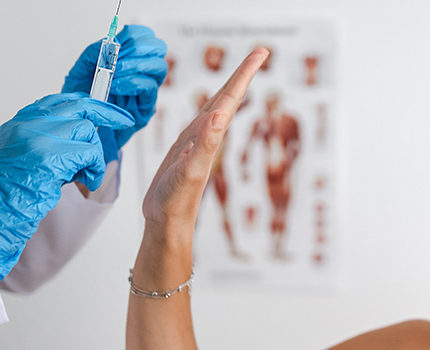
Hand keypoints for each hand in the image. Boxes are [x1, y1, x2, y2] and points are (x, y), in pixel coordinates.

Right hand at [0, 93, 133, 279]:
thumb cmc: (10, 191)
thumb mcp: (25, 153)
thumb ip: (50, 138)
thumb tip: (85, 131)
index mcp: (21, 121)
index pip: (60, 101)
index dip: (86, 104)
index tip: (104, 109)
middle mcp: (28, 123)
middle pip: (79, 106)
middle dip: (107, 112)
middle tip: (124, 120)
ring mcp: (38, 137)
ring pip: (87, 132)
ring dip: (95, 156)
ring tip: (86, 174)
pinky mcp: (50, 156)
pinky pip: (90, 154)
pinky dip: (96, 170)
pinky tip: (89, 182)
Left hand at [63, 25, 167, 161]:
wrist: (79, 128)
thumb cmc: (81, 101)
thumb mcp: (81, 70)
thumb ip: (94, 53)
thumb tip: (110, 42)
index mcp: (129, 59)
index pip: (145, 36)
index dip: (135, 34)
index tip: (117, 41)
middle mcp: (142, 73)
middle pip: (158, 48)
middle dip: (138, 47)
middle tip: (118, 56)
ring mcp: (146, 92)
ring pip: (158, 67)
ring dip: (135, 65)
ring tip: (114, 72)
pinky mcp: (145, 109)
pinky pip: (149, 89)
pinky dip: (131, 83)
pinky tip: (115, 86)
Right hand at [143, 48, 268, 240]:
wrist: (167, 222)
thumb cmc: (177, 200)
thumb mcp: (190, 171)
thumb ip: (204, 145)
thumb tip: (219, 117)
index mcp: (211, 135)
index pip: (230, 97)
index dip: (245, 73)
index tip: (262, 52)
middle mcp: (208, 134)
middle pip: (226, 96)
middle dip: (242, 73)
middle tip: (260, 53)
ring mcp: (197, 141)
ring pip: (214, 106)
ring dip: (228, 88)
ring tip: (241, 72)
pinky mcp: (185, 149)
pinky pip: (199, 121)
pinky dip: (206, 107)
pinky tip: (210, 108)